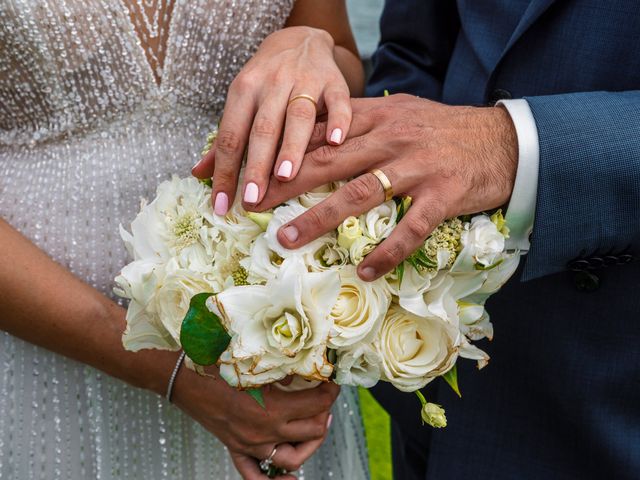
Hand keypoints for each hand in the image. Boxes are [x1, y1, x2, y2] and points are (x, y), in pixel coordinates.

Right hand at [171, 363, 337, 478]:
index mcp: (271, 409)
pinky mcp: (235, 447)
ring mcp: (249, 444)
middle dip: (324, 414)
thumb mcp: (254, 361)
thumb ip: (282, 366)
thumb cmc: (215, 363)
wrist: (182, 377)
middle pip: (312, 432)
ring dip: (311, 444)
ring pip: (292, 458)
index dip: (330, 392)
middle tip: (325, 399)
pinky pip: (255, 474)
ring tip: (317, 426)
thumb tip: (306, 365)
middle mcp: (264, 432)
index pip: (316, 404)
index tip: (334, 380)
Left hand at [192, 26, 352, 214]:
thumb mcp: (241, 101)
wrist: (300, 40)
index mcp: (244, 91)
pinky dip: (337, 120)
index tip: (222, 204)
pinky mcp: (334, 82)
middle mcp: (272, 84)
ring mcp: (305, 81)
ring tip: (285, 176)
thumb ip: (225, 138)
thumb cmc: (267, 81)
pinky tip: (335, 141)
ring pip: (297, 116)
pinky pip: (338, 101)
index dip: (225, 172)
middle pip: (262, 129)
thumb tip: (198, 174)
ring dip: (291, 146)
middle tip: (252, 198)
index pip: (231, 136)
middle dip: (256, 165)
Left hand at [251, 94, 517, 280]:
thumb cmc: (444, 130)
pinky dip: (387, 252)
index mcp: (378, 118)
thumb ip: (361, 122)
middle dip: (284, 184)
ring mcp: (417, 167)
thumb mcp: (401, 113)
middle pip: (328, 162)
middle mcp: (392, 139)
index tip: (250, 170)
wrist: (504, 139)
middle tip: (249, 205)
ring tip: (288, 240)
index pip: (321, 132)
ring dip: (320, 218)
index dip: (282, 151)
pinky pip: (411, 228)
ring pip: (359, 194)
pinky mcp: (443, 195)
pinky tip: (364, 271)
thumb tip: (319, 133)